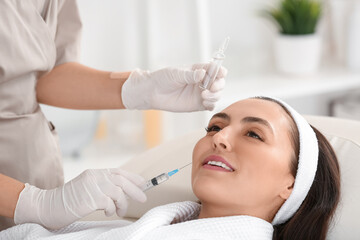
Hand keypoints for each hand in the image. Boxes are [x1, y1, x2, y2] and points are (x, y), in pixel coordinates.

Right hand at [14, 168, 145, 228]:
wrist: (47, 207)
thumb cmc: (68, 201)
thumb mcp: (87, 188)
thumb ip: (102, 186)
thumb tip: (124, 192)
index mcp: (94, 173)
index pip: (118, 172)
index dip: (132, 177)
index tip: (143, 183)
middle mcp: (94, 177)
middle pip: (122, 180)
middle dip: (135, 190)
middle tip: (143, 198)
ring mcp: (92, 187)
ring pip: (118, 192)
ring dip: (123, 204)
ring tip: (119, 211)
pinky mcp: (90, 198)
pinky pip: (109, 204)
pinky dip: (112, 209)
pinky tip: (108, 213)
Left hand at [121, 63, 226, 111]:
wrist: (153, 92)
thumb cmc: (163, 78)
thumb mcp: (177, 74)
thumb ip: (191, 75)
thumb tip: (203, 74)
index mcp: (199, 70)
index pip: (215, 69)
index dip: (220, 71)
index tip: (221, 73)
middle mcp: (202, 82)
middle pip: (219, 83)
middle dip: (219, 85)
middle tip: (211, 87)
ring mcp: (201, 93)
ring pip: (217, 95)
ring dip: (215, 95)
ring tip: (204, 96)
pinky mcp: (198, 104)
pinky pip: (210, 105)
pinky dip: (211, 104)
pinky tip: (205, 103)